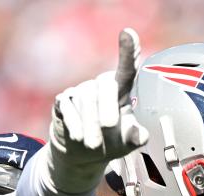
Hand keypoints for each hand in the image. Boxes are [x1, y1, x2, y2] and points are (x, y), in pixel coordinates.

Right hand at [46, 28, 149, 193]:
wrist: (82, 155)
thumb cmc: (109, 143)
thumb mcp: (126, 143)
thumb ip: (135, 138)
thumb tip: (140, 135)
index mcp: (121, 92)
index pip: (126, 69)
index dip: (128, 51)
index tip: (128, 33)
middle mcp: (100, 86)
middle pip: (106, 86)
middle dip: (108, 108)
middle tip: (110, 127)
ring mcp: (81, 91)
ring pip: (85, 99)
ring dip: (90, 124)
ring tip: (93, 144)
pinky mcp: (63, 100)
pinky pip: (68, 106)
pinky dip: (74, 123)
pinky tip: (78, 137)